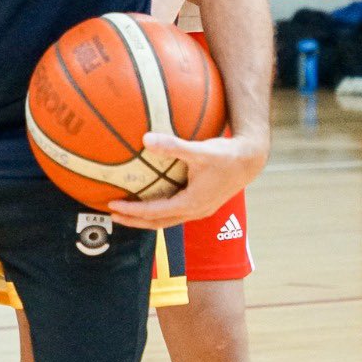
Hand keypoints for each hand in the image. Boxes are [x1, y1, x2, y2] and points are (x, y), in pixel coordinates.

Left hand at [107, 130, 267, 229]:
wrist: (249, 161)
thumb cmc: (225, 155)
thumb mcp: (198, 150)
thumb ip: (172, 145)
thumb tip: (145, 139)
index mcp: (192, 203)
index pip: (155, 212)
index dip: (132, 211)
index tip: (112, 206)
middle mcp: (194, 211)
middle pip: (158, 222)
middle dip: (134, 221)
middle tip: (112, 215)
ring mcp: (199, 209)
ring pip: (166, 219)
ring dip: (145, 218)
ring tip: (125, 211)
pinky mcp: (201, 203)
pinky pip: (174, 211)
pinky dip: (157, 210)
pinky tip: (147, 198)